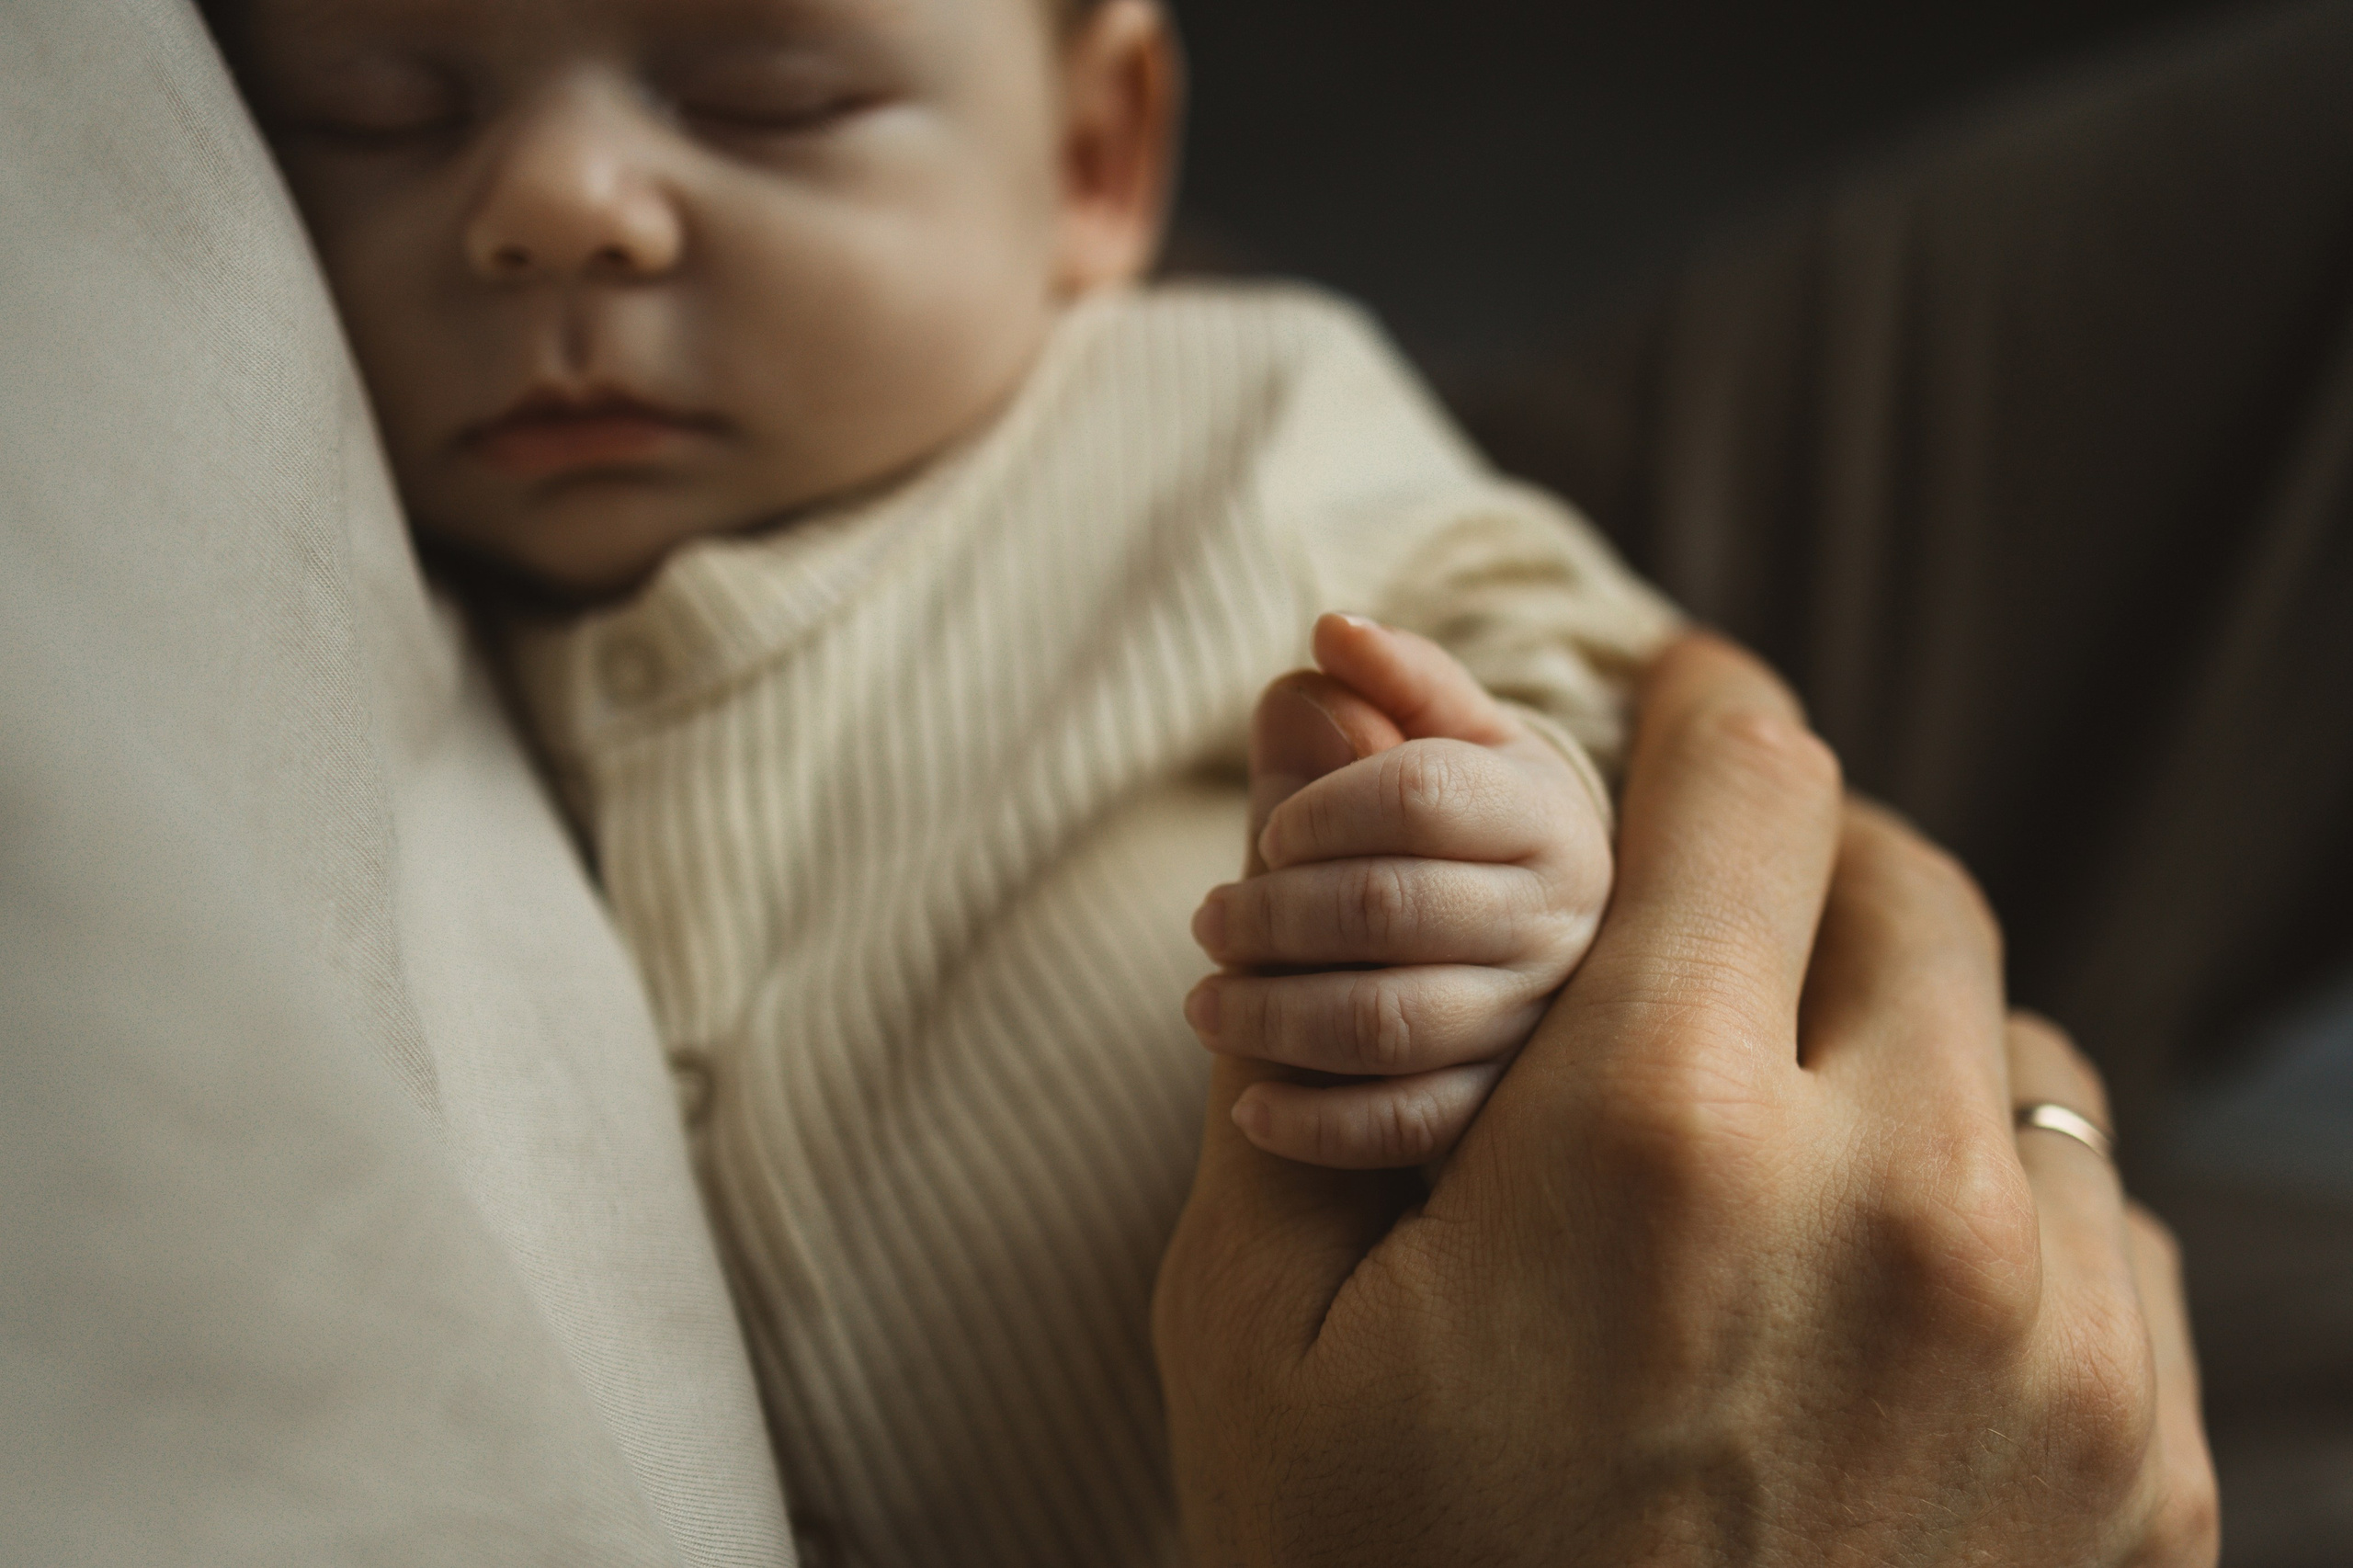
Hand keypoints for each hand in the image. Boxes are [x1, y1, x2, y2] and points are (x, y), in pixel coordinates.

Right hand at [1154, 633, 2218, 1567]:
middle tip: (1693, 921)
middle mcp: (1898, 1207)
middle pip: (1903, 880)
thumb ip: (1306, 996)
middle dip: (1788, 862)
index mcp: (1655, 1137)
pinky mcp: (2144, 1476)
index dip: (1695, 708)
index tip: (1672, 697)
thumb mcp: (1254, 1316)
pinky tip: (1868, 1290)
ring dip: (1895, 1038)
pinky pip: (2097, 1220)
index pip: (1745, 782)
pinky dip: (1992, 1198)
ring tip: (1768, 1136)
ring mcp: (2058, 1349)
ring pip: (2015, 1046)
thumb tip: (1311, 729)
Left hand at [1186, 613, 1612, 1167]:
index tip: (1270, 833)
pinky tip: (1249, 1109)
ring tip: (1202, 1006)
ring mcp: (1532, 1021)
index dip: (1322, 809)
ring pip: (1391, 1023)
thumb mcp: (1452, 738)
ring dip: (1275, 1017)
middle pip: (1390, 907)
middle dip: (1273, 916)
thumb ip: (1393, 685)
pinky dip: (1319, 1125)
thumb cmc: (1471, 820)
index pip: (1419, 795)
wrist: (1547, 932)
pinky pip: (1409, 1128)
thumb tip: (1333, 634)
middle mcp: (1555, 918)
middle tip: (1206, 922)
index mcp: (1540, 812)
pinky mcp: (1500, 1107)